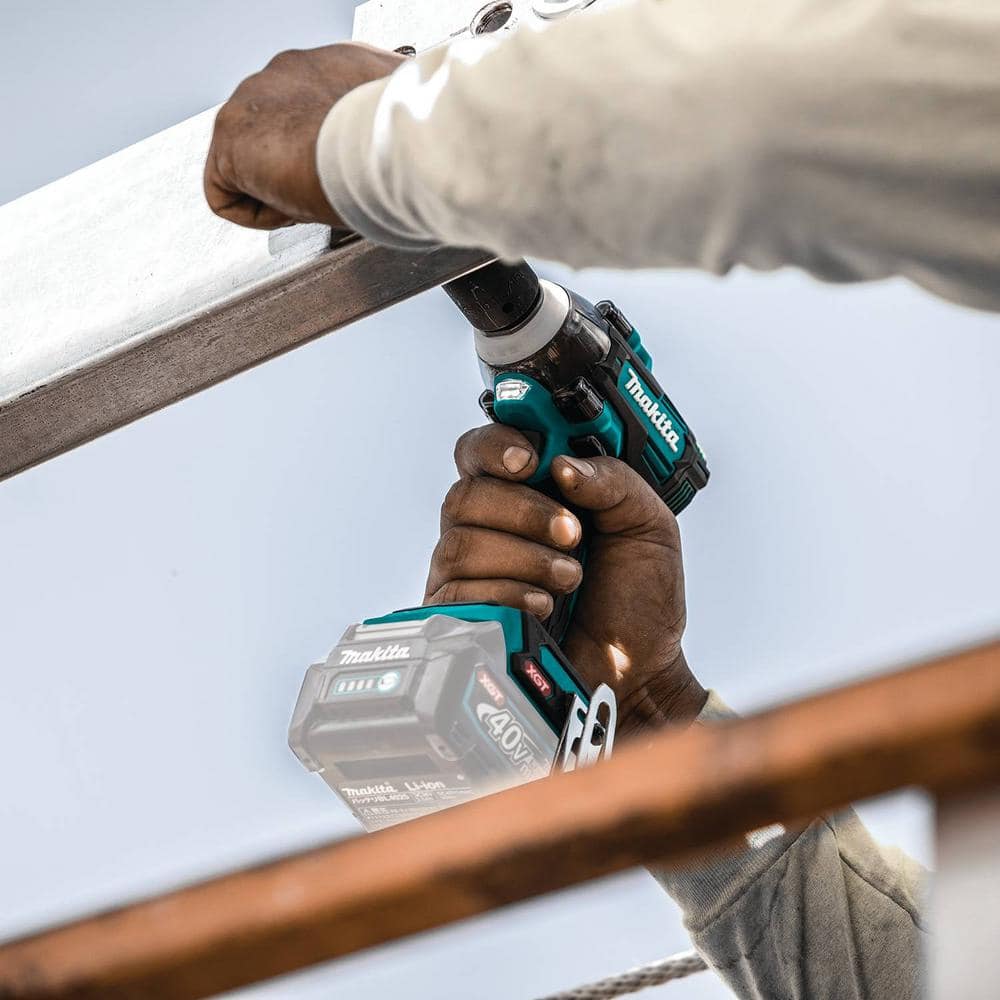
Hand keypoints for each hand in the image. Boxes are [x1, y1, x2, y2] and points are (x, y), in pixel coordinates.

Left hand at [204, 43, 403, 229]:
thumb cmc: (400, 141)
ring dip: (279, 191)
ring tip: (313, 200)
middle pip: (276, 136)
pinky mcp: (229, 139)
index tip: (345, 175)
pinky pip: (227, 194)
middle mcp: (286, 74)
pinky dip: (258, 213)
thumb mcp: (406, 127)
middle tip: (328, 192)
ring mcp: (251, 102)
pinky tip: (291, 211)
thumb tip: (429, 137)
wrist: (379, 145)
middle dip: (295, 170)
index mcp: (332, 66)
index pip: (314, 110)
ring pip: (250, 164)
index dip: (326, 152)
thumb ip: (399, 126)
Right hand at [424, 425, 707, 737]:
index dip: (496, 446)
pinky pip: (459, 593)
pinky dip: (509, 595)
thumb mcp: (648, 526)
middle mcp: (491, 528)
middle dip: (523, 511)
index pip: (482, 451)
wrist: (636, 674)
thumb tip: (561, 464)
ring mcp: (472, 574)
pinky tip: (543, 608)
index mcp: (531, 494)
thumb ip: (613, 482)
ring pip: (460, 542)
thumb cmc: (638, 600)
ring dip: (523, 557)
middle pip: (466, 494)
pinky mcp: (464, 618)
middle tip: (572, 534)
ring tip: (569, 578)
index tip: (531, 460)